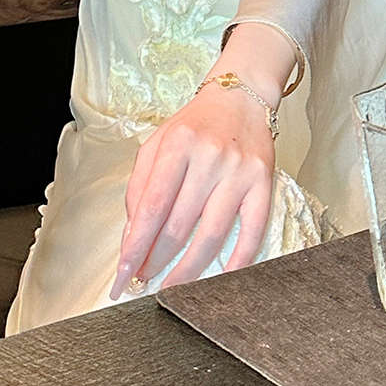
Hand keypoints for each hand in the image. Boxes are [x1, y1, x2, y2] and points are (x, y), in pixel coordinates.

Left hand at [107, 81, 275, 297]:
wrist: (241, 97)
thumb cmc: (195, 125)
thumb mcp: (158, 144)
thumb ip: (140, 186)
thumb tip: (132, 235)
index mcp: (177, 145)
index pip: (152, 207)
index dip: (136, 246)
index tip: (123, 275)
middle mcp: (208, 157)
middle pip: (179, 226)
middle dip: (156, 262)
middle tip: (143, 282)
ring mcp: (238, 171)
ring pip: (211, 235)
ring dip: (189, 270)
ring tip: (172, 288)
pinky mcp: (263, 182)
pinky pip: (252, 231)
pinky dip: (237, 261)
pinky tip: (221, 278)